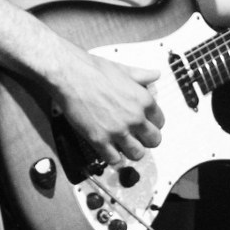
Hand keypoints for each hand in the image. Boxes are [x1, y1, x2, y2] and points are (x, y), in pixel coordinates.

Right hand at [50, 48, 164, 168]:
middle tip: (138, 137)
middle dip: (146, 140)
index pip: (160, 121)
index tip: (145, 124)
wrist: (69, 74)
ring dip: (132, 151)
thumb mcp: (123, 70)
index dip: (152, 123)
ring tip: (124, 146)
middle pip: (154, 140)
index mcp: (143, 99)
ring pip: (137, 154)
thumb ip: (141, 75)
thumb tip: (155, 74)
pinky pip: (115, 160)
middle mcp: (134, 117)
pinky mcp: (100, 140)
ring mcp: (118, 130)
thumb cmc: (92, 70)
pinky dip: (114, 158)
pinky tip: (110, 151)